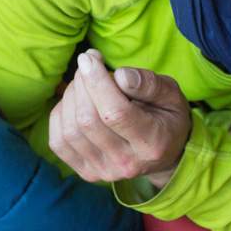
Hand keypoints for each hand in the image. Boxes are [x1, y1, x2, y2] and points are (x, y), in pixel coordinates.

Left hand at [48, 49, 190, 188]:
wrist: (164, 152)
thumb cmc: (167, 116)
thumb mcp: (171, 95)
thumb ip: (149, 84)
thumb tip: (120, 76)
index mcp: (151, 144)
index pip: (115, 113)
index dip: (97, 82)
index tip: (89, 57)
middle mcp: (126, 163)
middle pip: (88, 120)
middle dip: (82, 84)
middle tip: (89, 63)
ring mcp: (104, 172)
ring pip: (70, 130)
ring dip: (70, 96)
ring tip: (84, 81)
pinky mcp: (87, 173)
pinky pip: (58, 142)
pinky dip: (60, 115)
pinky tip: (74, 102)